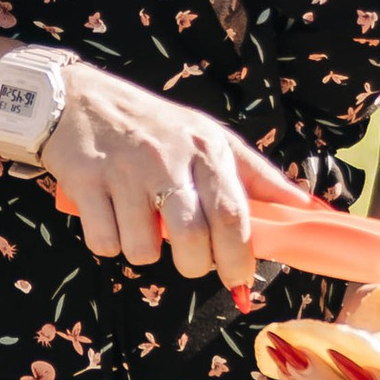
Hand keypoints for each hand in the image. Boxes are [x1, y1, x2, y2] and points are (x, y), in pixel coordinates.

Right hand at [39, 71, 302, 288]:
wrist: (75, 99)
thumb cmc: (152, 124)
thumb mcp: (209, 136)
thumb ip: (257, 175)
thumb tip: (304, 204)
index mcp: (206, 149)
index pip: (232, 215)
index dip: (238, 258)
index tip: (239, 280)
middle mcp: (168, 159)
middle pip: (192, 240)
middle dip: (193, 264)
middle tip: (189, 258)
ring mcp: (124, 171)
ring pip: (143, 248)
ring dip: (143, 250)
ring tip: (140, 224)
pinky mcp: (85, 182)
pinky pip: (104, 242)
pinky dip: (108, 241)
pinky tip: (110, 216)